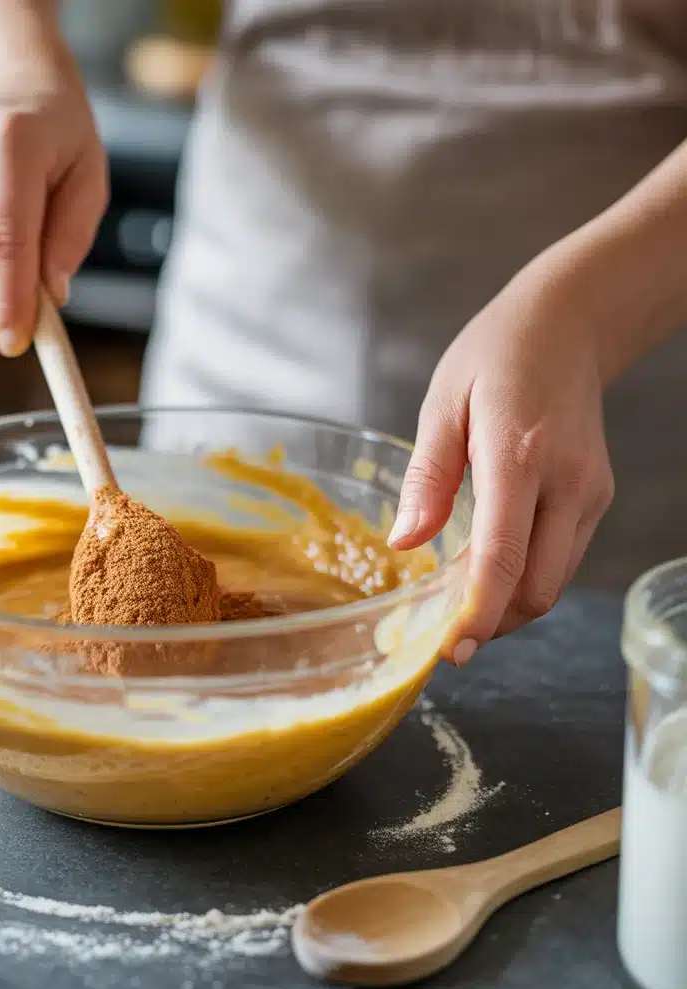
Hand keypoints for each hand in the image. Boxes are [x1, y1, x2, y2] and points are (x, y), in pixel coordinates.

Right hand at [0, 62, 106, 354]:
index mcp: (13, 138)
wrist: (6, 81)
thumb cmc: (55, 139)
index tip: (14, 342)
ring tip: (4, 256)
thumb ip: (71, 237)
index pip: (6, 239)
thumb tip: (49, 294)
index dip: (10, 299)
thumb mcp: (88, 178)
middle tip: (20, 308)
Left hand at [388, 256, 614, 663]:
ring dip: (509, 606)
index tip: (449, 649)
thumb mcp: (444, 403)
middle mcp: (567, 483)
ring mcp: (590, 493)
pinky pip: (562, 559)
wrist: (570, 325)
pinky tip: (490, 571)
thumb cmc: (496, 356)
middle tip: (442, 632)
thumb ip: (426, 478)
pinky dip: (526, 580)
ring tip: (460, 606)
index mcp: (519, 456)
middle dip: (491, 621)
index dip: (476, 614)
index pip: (503, 557)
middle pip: (537, 589)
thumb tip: (405, 543)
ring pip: (554, 582)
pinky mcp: (596, 497)